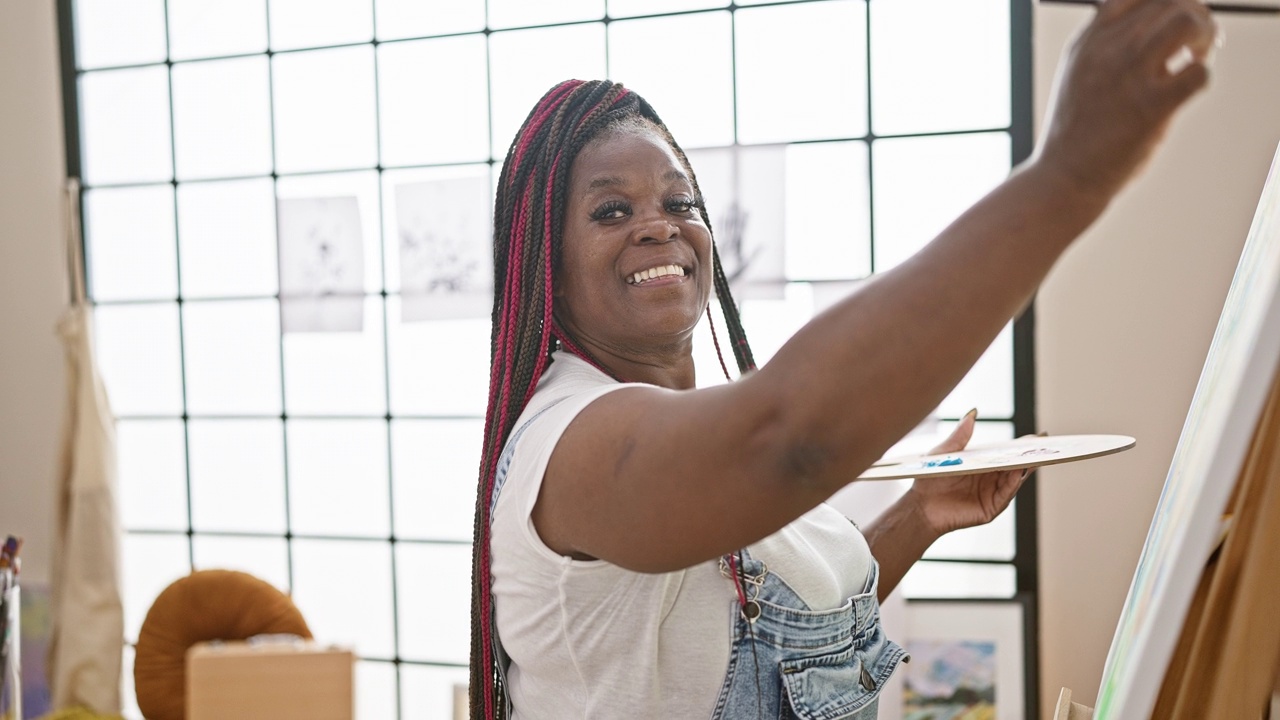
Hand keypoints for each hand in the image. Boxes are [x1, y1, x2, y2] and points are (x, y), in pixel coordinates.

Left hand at [905, 410, 1028, 536]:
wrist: (920, 506)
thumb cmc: (929, 478)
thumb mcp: (945, 452)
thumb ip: (960, 436)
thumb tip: (973, 412)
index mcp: (983, 463)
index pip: (1007, 453)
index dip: (1023, 445)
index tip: (1040, 437)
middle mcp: (991, 478)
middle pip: (1016, 465)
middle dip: (1030, 455)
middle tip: (1045, 445)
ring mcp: (992, 493)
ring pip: (1014, 479)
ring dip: (1024, 468)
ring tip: (1034, 456)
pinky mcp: (990, 508)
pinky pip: (1005, 494)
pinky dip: (1013, 483)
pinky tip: (1018, 473)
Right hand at [1036, 0, 1217, 198]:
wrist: (1063, 177)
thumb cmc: (1077, 131)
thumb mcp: (1078, 74)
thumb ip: (1109, 45)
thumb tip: (1165, 25)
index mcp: (1088, 41)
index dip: (1165, 1)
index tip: (1172, 20)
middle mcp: (1108, 51)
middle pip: (1171, 1)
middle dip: (1196, 16)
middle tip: (1199, 42)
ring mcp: (1129, 78)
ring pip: (1188, 23)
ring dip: (1205, 35)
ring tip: (1198, 56)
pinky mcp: (1151, 108)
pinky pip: (1199, 73)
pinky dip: (1203, 75)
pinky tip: (1187, 89)